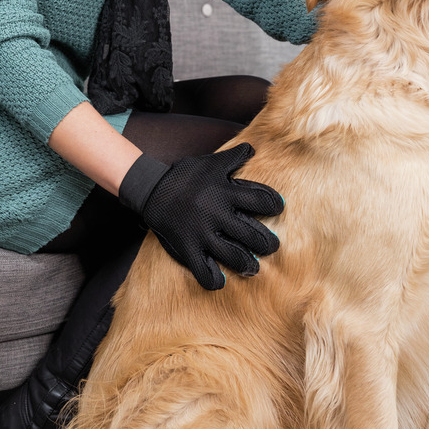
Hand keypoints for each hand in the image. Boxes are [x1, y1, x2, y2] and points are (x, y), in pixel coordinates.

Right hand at [118, 143, 283, 290]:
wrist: (151, 189)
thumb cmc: (185, 175)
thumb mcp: (210, 163)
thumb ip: (233, 157)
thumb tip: (253, 148)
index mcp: (225, 191)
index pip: (261, 199)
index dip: (274, 204)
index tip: (278, 208)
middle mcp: (216, 213)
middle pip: (253, 234)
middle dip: (268, 243)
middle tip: (272, 246)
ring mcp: (201, 232)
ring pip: (234, 256)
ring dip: (248, 264)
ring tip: (253, 268)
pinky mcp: (187, 247)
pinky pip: (203, 271)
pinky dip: (214, 279)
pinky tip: (220, 280)